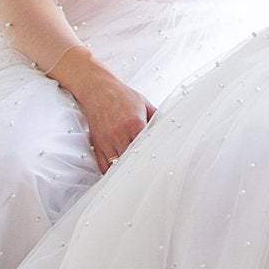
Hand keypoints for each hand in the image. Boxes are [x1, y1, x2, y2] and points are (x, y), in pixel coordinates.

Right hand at [59, 55, 155, 172]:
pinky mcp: (97, 145)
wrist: (98, 89)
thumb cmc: (122, 96)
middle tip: (150, 175)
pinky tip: (120, 174)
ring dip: (127, 172)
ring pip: (118, 166)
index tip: (160, 165)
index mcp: (134, 123)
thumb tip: (171, 129)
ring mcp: (107, 141)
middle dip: (141, 167)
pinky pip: (104, 166)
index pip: (146, 147)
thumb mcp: (144, 103)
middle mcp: (119, 134)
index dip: (153, 158)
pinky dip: (112, 172)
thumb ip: (157, 117)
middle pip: (133, 160)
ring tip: (136, 178)